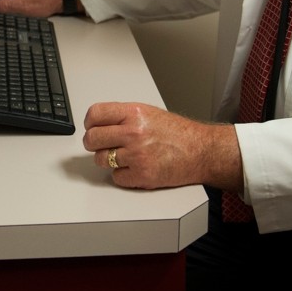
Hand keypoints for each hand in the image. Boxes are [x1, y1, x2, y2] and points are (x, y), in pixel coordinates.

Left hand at [83, 101, 241, 191]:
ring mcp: (137, 155)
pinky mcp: (142, 175)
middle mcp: (133, 132)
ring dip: (107, 160)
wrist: (201, 151)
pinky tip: (134, 168)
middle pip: (92, 139)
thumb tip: (99, 123)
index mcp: (134, 113)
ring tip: (123, 156)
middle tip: (100, 145)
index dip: (89, 123)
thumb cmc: (178, 133)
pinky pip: (116, 177)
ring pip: (101, 160)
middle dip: (93, 144)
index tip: (91, 127)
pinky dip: (122, 176)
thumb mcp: (149, 113)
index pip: (95, 114)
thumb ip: (123, 116)